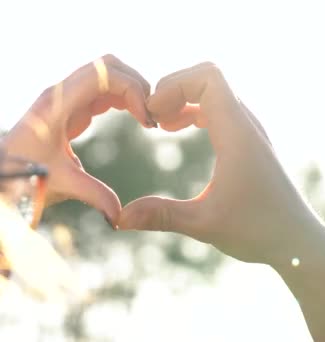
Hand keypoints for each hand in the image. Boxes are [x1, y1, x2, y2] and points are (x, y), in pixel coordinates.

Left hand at [2, 55, 152, 225]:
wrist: (2, 177)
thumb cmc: (22, 178)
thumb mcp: (60, 184)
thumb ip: (93, 196)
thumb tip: (120, 217)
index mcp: (57, 103)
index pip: (104, 74)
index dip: (132, 90)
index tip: (147, 122)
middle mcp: (62, 93)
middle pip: (109, 66)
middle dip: (137, 84)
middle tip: (153, 115)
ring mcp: (67, 98)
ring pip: (109, 75)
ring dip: (133, 91)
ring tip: (149, 119)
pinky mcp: (72, 109)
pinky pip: (106, 91)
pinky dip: (126, 99)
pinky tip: (139, 120)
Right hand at [119, 62, 324, 264]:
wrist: (297, 239)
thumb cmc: (258, 230)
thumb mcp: (204, 224)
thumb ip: (161, 216)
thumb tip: (117, 219)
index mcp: (237, 134)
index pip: (208, 77)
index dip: (173, 84)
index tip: (152, 115)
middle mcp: (247, 125)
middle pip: (209, 78)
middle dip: (174, 89)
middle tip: (152, 120)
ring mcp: (251, 132)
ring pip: (215, 93)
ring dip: (185, 100)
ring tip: (161, 126)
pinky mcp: (250, 142)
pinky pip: (221, 109)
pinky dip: (196, 110)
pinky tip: (178, 131)